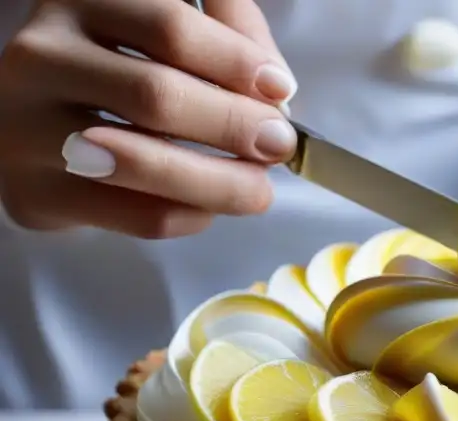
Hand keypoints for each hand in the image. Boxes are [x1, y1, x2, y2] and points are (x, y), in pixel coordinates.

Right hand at [0, 0, 296, 237]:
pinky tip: (210, 209)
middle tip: (278, 144)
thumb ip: (224, 34)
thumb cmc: (117, 78)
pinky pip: (136, 213)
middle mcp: (44, 56)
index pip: (170, 28)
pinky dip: (190, 215)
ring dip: (221, 181)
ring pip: (143, 160)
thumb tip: (275, 86)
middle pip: (157, 95)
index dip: (237, 63)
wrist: (35, 133)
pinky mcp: (37, 193)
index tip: (280, 91)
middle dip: (234, 125)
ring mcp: (28, 127)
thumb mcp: (162, 35)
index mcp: (81, 3)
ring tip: (259, 188)